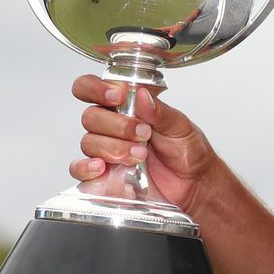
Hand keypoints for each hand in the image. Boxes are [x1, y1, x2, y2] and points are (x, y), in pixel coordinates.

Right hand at [68, 75, 219, 211]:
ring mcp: (105, 151)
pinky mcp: (103, 175)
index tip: (118, 96)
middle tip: (143, 133)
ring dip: (114, 147)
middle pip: (90, 117)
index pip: (92, 89)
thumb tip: (142, 95)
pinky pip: (79, 169)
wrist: (194, 185)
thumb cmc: (187, 152)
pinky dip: (86, 167)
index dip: (96, 88)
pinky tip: (102, 167)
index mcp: (126, 107)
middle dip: (117, 125)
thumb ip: (160, 112)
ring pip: (88, 142)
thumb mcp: (180, 127)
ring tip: (140, 154)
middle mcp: (111, 127)